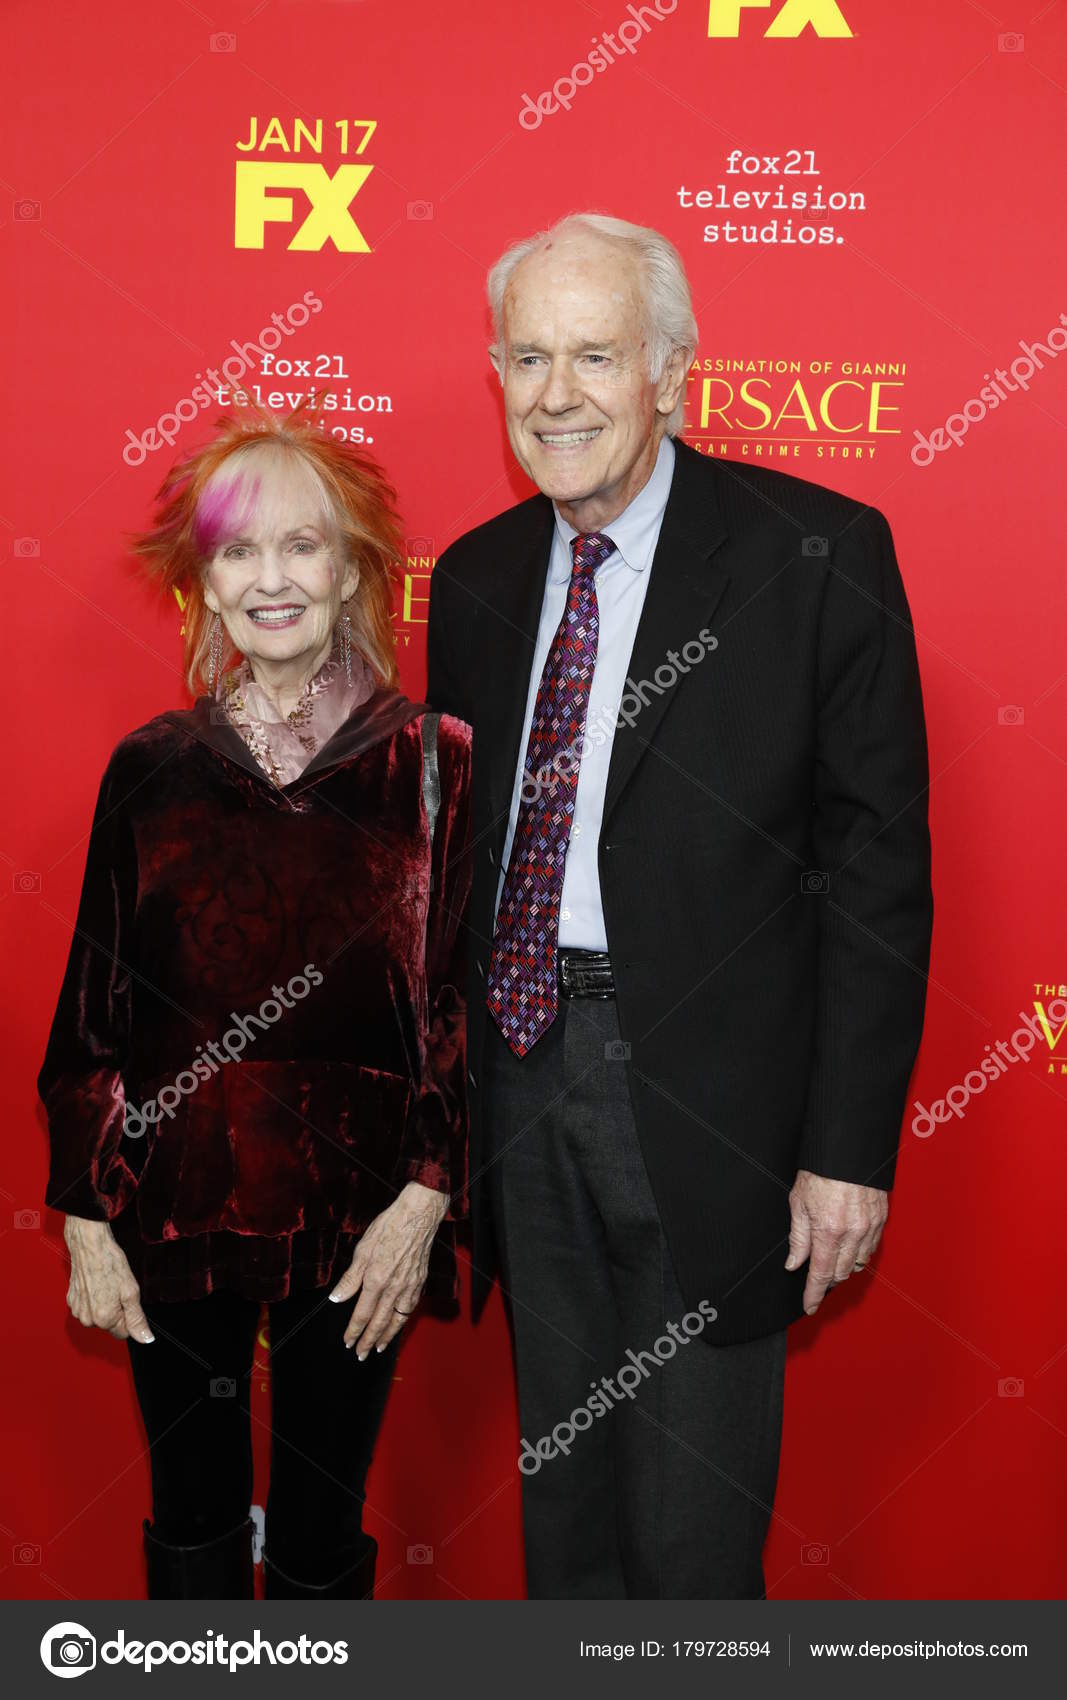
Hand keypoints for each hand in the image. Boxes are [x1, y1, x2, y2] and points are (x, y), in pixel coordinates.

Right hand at [63, 1215, 154, 1342]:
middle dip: (117, 1312)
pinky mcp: (71, 1301)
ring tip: (106, 1285)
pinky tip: (96, 1284)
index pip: (123, 1333)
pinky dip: (93, 1300)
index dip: (129, 1318)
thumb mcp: (131, 1292)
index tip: (128, 1301)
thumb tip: (145, 1339)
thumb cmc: (110, 1264)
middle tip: (117, 1290)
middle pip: (110, 1326)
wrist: (90, 1246)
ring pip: (98, 1317)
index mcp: (104, 1318)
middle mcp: (88, 1319)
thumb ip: (137, 1319)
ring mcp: (77, 1311)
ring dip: (104, 1306)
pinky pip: (87, 1308)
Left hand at [329, 1182, 448, 1357]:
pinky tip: (397, 1324)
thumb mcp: (363, 1250)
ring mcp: (409, 1287)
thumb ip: (350, 1278)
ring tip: (380, 1348)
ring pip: (397, 1320)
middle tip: (361, 1354)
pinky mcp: (420, 1282)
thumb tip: (337, 1298)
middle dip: (369, 1341)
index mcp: (376, 1280)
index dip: (354, 1330)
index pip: (362, 1313)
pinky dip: (402, 1321)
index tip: (347, 1341)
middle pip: (379, 1322)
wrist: (418, 1216)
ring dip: (387, 1336)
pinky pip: (410, 1309)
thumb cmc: (388, 1228)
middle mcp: (394, 1288)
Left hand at [785, 1170, 887, 1316]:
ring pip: (858, 1264)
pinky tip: (850, 1249)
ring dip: (845, 1269)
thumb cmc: (821, 1171)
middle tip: (817, 1281)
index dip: (813, 1294)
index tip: (809, 1306)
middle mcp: (852, 1233)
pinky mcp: (881, 1219)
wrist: (847, 1148)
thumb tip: (794, 1263)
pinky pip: (871, 1248)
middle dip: (828, 1281)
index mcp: (828, 1231)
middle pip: (841, 1273)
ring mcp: (869, 1227)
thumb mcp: (798, 1202)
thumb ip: (798, 1237)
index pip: (820, 1274)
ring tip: (832, 1265)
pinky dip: (859, 1254)